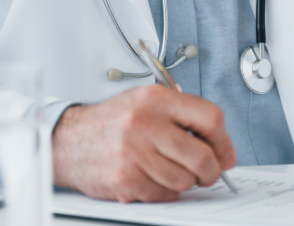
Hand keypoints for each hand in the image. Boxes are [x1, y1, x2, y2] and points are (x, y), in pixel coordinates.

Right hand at [52, 85, 236, 202]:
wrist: (68, 139)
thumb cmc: (111, 122)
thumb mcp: (145, 103)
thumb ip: (181, 117)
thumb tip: (220, 147)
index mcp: (155, 99)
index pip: (209, 118)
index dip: (224, 141)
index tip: (225, 154)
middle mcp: (145, 122)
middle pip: (201, 155)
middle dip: (211, 170)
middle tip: (207, 172)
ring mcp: (134, 152)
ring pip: (184, 180)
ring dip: (184, 182)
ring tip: (171, 172)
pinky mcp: (125, 178)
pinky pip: (163, 194)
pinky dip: (164, 192)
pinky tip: (152, 179)